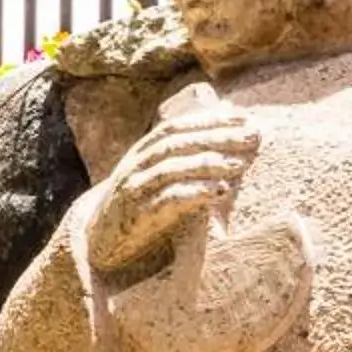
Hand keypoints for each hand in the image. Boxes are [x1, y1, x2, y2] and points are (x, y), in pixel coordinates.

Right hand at [87, 104, 258, 274]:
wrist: (100, 239)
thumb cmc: (140, 201)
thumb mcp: (158, 172)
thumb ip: (186, 149)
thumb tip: (224, 113)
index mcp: (143, 151)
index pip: (177, 127)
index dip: (210, 120)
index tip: (245, 118)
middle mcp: (136, 165)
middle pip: (176, 144)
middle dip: (216, 137)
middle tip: (252, 137)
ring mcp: (135, 189)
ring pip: (171, 168)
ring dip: (207, 163)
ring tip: (238, 163)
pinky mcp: (138, 215)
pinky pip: (166, 200)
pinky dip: (194, 192)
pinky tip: (218, 190)